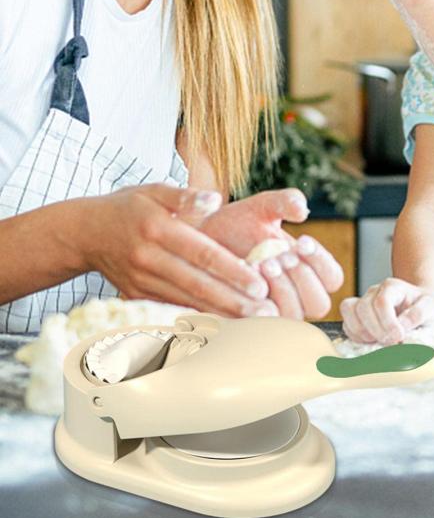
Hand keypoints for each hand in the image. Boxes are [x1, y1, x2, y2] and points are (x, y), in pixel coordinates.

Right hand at [78, 184, 273, 316]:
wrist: (84, 232)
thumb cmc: (128, 207)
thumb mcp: (153, 190)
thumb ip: (185, 195)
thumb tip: (215, 200)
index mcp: (157, 229)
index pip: (202, 254)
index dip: (232, 271)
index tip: (259, 285)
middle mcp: (148, 259)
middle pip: (197, 284)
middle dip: (233, 301)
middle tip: (265, 313)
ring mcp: (140, 282)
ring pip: (186, 302)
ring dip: (220, 315)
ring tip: (252, 324)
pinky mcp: (136, 297)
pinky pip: (171, 309)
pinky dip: (197, 319)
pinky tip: (223, 328)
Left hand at [199, 189, 343, 319]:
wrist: (197, 240)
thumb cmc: (236, 225)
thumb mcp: (263, 207)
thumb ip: (285, 201)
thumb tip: (303, 209)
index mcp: (307, 270)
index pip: (333, 278)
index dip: (321, 262)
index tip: (302, 240)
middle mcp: (295, 297)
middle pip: (319, 304)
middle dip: (302, 277)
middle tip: (280, 255)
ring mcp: (273, 313)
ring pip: (293, 316)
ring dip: (281, 289)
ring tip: (261, 263)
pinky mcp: (247, 324)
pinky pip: (260, 325)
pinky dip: (256, 304)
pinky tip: (244, 278)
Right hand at [340, 277, 433, 343]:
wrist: (417, 303)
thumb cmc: (423, 304)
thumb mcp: (431, 306)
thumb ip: (418, 314)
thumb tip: (402, 325)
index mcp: (392, 287)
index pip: (382, 301)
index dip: (388, 322)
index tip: (399, 337)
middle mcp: (374, 292)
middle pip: (364, 308)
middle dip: (376, 330)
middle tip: (392, 343)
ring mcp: (363, 302)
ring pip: (350, 312)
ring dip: (363, 332)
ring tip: (379, 342)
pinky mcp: (356, 315)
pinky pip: (347, 323)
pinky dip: (356, 336)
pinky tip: (371, 342)